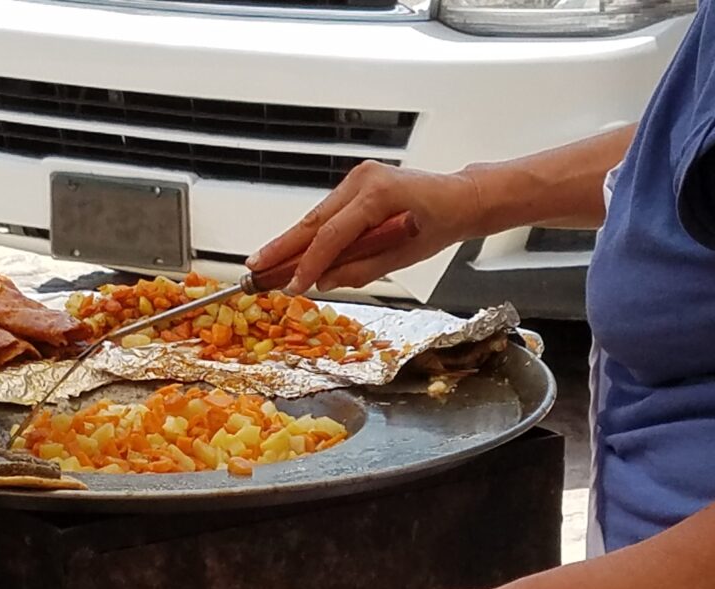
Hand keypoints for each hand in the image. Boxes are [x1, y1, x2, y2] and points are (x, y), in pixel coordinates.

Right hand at [246, 160, 481, 294]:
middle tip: (256, 266)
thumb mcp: (403, 257)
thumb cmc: (441, 223)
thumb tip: (326, 281)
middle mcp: (364, 180)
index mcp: (378, 196)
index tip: (292, 284)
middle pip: (313, 221)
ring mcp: (359, 178)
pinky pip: (328, 212)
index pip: (332, 235)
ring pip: (316, 216)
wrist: (458, 199)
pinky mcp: (357, 183)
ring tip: (267, 261)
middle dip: (282, 247)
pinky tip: (292, 249)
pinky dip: (311, 233)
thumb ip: (361, 269)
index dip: (308, 263)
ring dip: (291, 241)